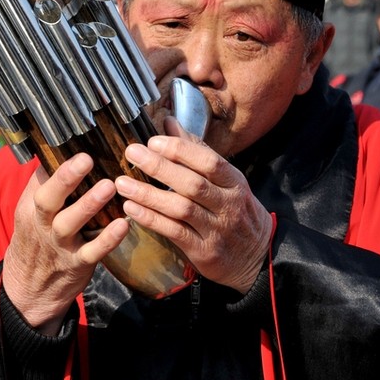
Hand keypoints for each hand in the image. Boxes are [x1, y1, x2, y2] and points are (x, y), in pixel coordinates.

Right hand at [1, 153, 129, 334]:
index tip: (72, 140)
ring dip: (89, 204)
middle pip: (47, 199)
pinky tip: (124, 224)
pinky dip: (108, 239)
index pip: (39, 180)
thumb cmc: (39, 240)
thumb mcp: (32, 214)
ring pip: (69, 224)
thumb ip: (46, 187)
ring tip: (109, 186)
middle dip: (65, 178)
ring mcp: (59, 245)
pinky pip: (93, 251)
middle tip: (86, 159)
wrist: (30, 289)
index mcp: (30, 207)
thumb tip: (64, 150)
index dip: (55, 161)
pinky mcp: (77, 264)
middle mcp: (42, 224)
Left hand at [115, 116, 271, 293]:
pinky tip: (131, 208)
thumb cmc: (235, 211)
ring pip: (180, 208)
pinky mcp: (205, 251)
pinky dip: (151, 220)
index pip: (209, 162)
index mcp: (234, 182)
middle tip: (132, 154)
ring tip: (122, 183)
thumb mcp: (226, 180)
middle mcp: (228, 204)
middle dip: (159, 167)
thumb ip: (196, 151)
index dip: (181, 150)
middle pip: (192, 184)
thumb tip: (170, 123)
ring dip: (149, 195)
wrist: (257, 256)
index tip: (153, 141)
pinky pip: (174, 232)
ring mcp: (217, 229)